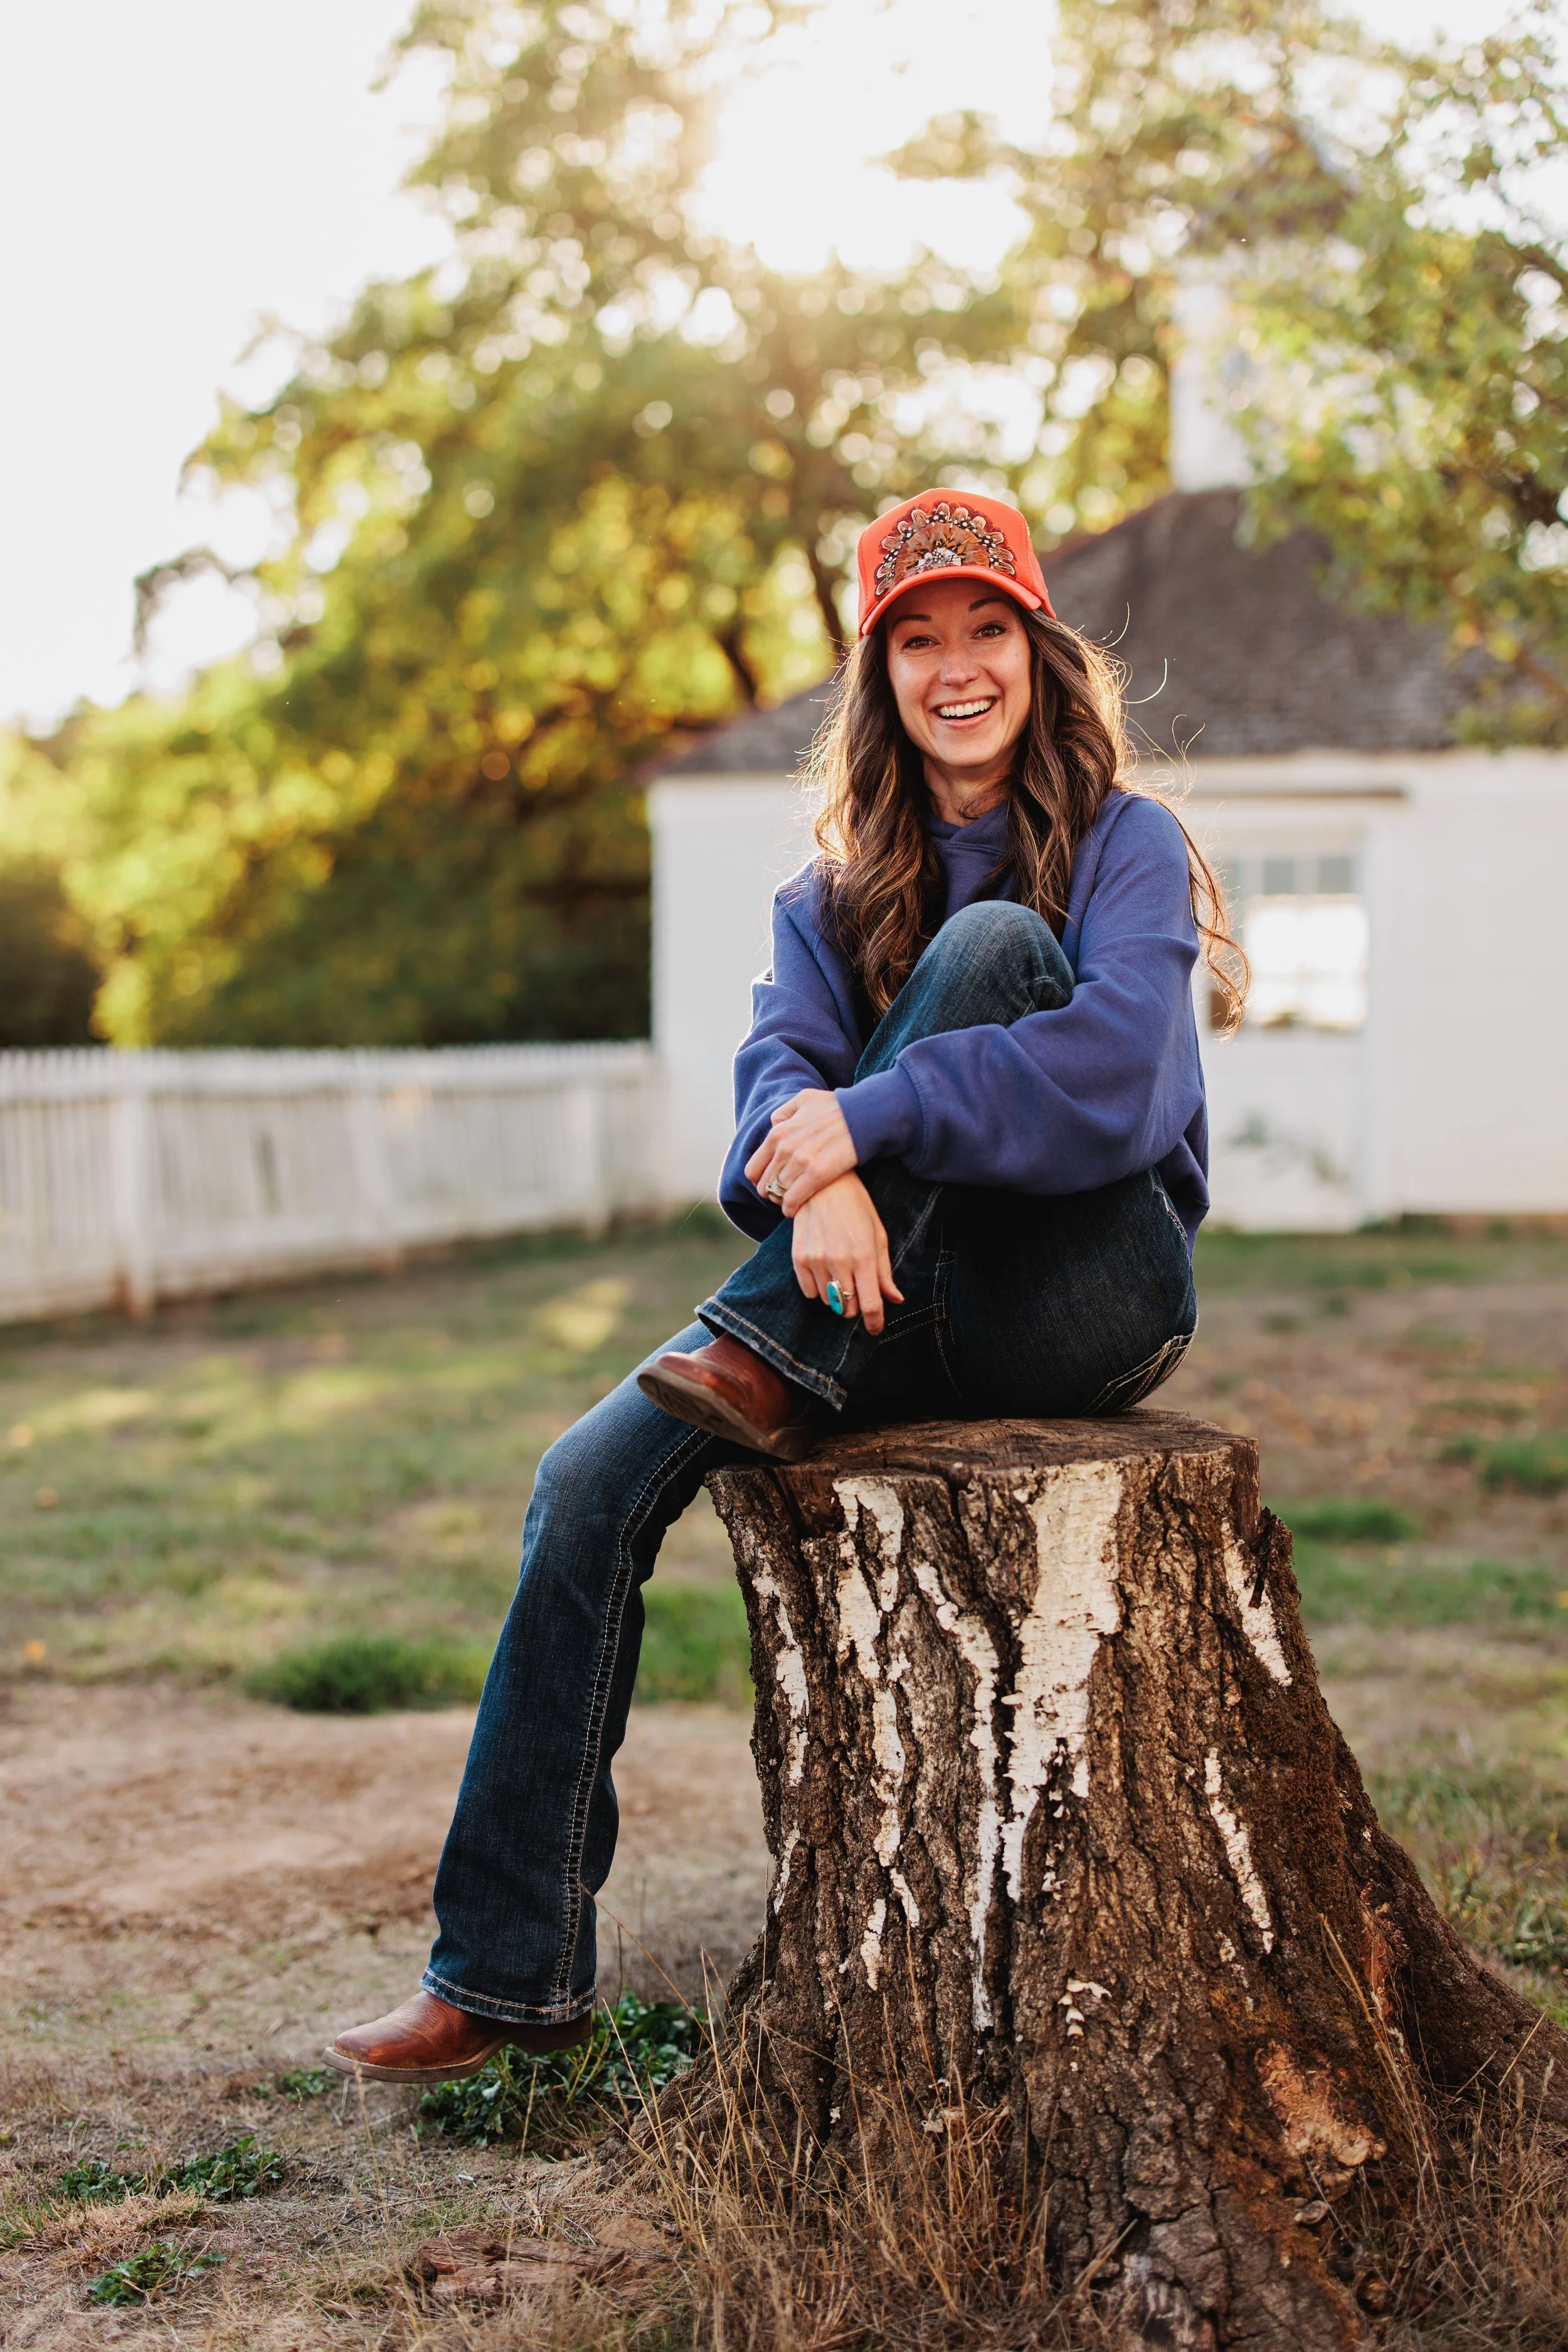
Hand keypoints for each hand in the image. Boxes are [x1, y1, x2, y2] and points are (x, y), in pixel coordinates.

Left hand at [745, 1088, 857, 1215]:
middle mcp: (784, 1149)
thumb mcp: (804, 1100)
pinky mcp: (817, 1174)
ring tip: (792, 1201)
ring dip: (782, 1201)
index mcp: (777, 1134)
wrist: (863, 1116)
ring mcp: (799, 1162)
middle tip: (784, 1195)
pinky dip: (791, 1208)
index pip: (753, 1169)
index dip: (760, 1180)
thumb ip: (784, 1113)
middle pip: (764, 1185)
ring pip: (777, 1193)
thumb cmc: (836, 1107)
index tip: (771, 1184)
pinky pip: (793, 1200)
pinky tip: (796, 1209)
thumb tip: (774, 1125)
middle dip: (772, 1193)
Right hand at [790, 1173, 902, 1334]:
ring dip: (836, 1296)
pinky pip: (809, 1292)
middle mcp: (840, 1262)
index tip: (875, 1329)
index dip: (874, 1323)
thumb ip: (884, 1272)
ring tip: (840, 1274)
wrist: (822, 1183)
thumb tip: (895, 1300)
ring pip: (828, 1302)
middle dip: (855, 1306)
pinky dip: (818, 1289)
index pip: (870, 1305)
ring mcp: (817, 1261)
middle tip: (858, 1291)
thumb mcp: (878, 1236)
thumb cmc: (856, 1208)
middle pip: (848, 1308)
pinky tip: (823, 1271)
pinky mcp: (799, 1258)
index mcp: (865, 1257)